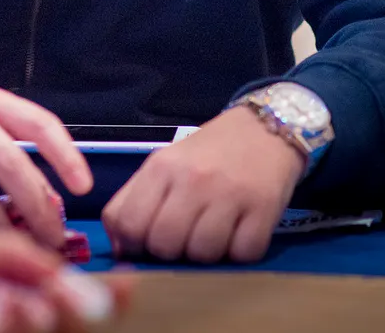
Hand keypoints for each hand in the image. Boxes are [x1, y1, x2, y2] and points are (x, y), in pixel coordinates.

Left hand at [102, 105, 302, 263]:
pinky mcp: (264, 208)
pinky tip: (239, 232)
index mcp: (161, 167)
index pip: (128, 223)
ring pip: (203, 254)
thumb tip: (119, 248)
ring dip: (206, 255)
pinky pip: (242, 254)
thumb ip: (134, 201)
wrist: (264, 129)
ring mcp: (229, 193)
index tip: (147, 244)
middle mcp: (193, 179)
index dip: (133, 244)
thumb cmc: (208, 153)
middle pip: (164, 244)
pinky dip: (240, 252)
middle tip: (184, 238)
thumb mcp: (164, 164)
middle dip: (171, 252)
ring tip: (213, 233)